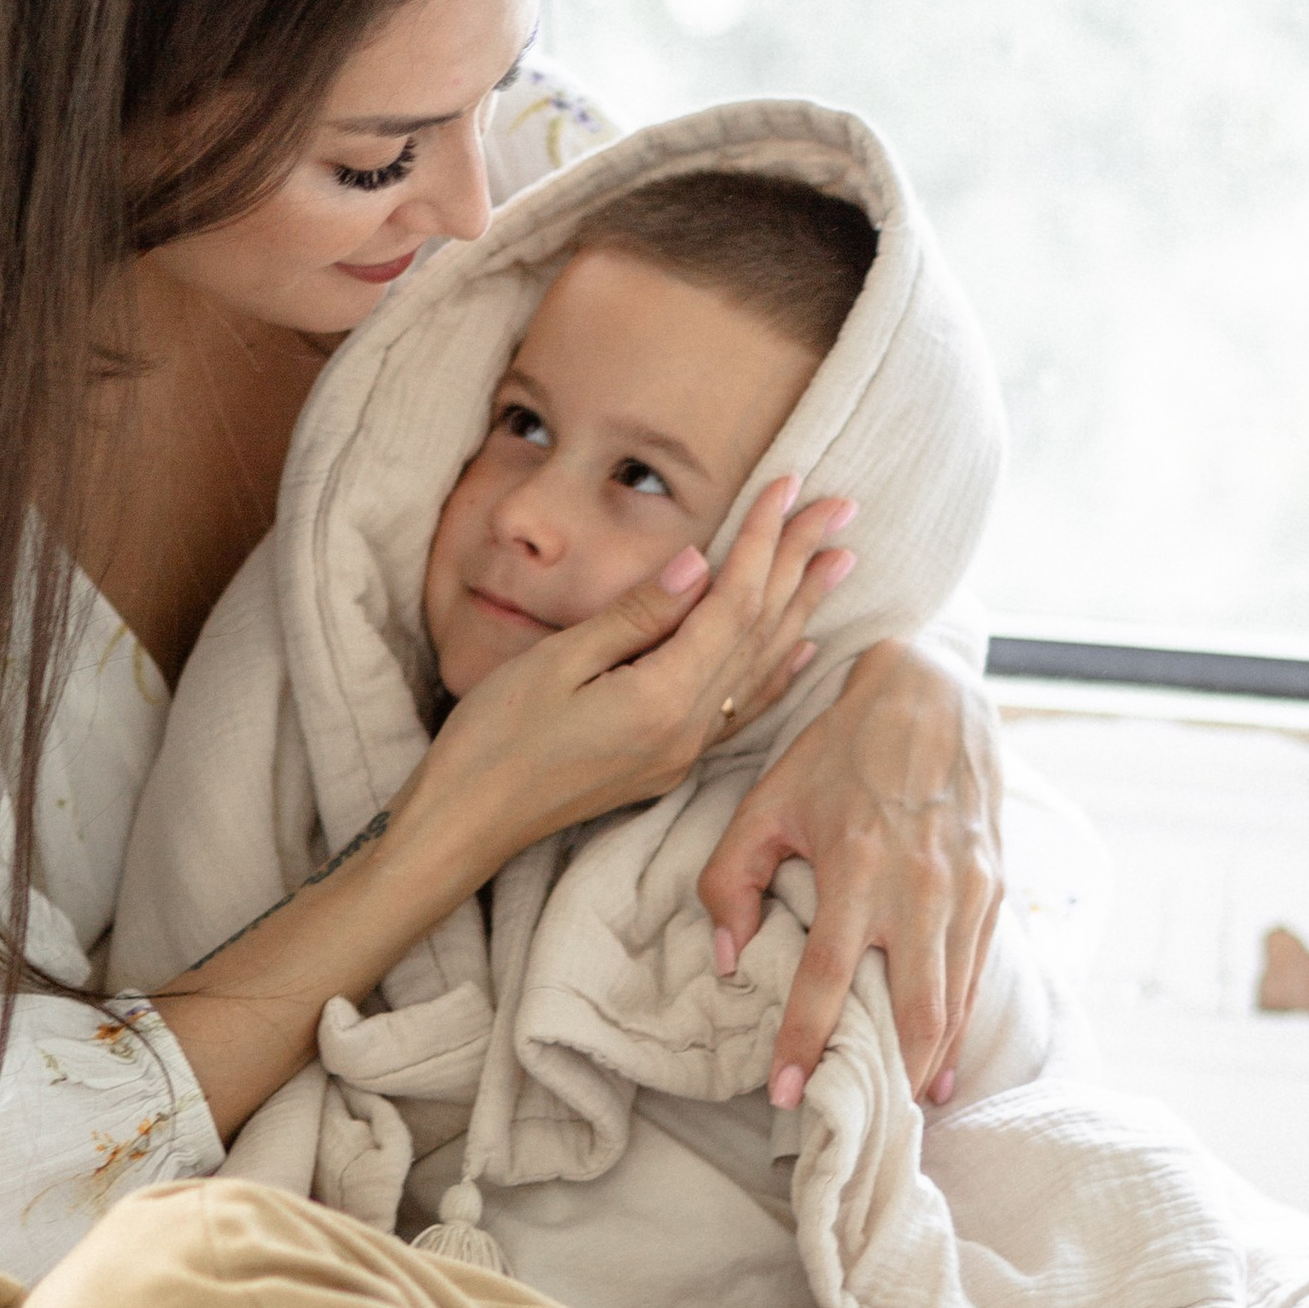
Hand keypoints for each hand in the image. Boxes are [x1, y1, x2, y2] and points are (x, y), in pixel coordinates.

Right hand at [405, 476, 855, 879]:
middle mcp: (686, 731)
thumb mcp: (556, 662)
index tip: (789, 485)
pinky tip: (801, 648)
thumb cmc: (494, 737)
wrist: (466, 823)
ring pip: (759, 670)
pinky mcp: (667, 764)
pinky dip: (774, 673)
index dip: (763, 540)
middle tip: (842, 509)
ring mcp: (681, 753)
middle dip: (799, 564)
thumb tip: (699, 564)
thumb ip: (636, 616)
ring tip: (838, 563)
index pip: (731, 603)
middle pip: (760, 632)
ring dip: (800, 611)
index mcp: (660, 699)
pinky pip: (740, 709)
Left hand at [697, 634, 1002, 1107]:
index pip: (827, 976)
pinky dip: (961, 1026)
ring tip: (904, 1113)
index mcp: (859, 866)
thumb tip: (724, 955)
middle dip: (889, 1076)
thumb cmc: (838, 751)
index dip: (804, 1040)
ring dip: (930, 1063)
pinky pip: (978, 974)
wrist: (934, 694)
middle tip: (860, 1124)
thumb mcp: (767, 800)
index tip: (783, 1094)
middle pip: (913, 1009)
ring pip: (954, 1002)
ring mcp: (968, 892)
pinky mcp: (995, 890)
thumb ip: (731, 877)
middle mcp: (921, 888)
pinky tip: (944, 1066)